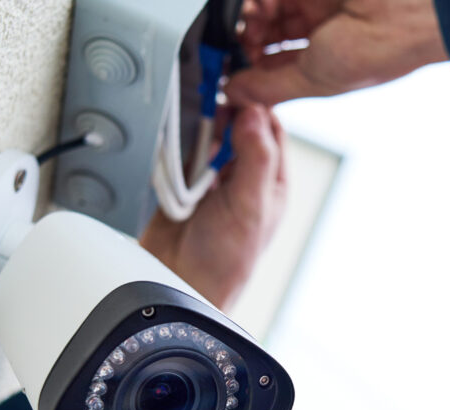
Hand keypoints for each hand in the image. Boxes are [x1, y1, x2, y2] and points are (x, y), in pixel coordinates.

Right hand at [139, 104, 285, 310]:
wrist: (179, 284)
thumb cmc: (224, 260)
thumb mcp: (249, 205)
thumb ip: (255, 158)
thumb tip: (256, 113)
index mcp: (271, 181)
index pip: (271, 128)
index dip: (257, 103)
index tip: (239, 86)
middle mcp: (245, 177)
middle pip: (239, 126)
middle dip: (226, 109)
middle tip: (211, 97)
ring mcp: (214, 179)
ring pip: (211, 135)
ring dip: (201, 126)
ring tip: (195, 118)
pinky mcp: (185, 182)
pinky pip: (183, 150)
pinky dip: (180, 141)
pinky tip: (178, 140)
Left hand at [225, 0, 448, 105]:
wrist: (402, 14)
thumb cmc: (377, 51)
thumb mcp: (313, 80)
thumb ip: (268, 87)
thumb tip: (234, 96)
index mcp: (323, 62)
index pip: (275, 65)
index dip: (251, 69)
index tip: (232, 73)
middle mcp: (319, 32)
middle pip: (268, 33)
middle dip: (249, 39)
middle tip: (243, 43)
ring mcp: (317, 5)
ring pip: (269, 8)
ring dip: (253, 15)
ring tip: (255, 19)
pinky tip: (260, 5)